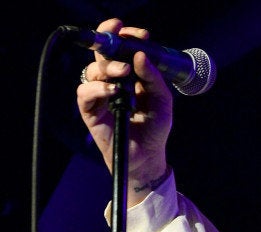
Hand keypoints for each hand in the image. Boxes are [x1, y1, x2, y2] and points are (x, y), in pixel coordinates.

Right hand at [77, 18, 172, 206]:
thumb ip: (153, 78)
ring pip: (93, 70)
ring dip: (108, 67)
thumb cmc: (155, 127)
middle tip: (123, 41)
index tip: (138, 34)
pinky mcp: (90, 110)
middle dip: (110, 43)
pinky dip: (98, 88)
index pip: (122, 49)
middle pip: (102, 54)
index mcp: (131, 75)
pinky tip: (114, 90)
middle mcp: (113, 81)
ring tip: (125, 72)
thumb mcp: (162, 100)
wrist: (147, 155)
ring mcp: (100, 94)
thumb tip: (141, 55)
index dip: (126, 38)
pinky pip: (85, 92)